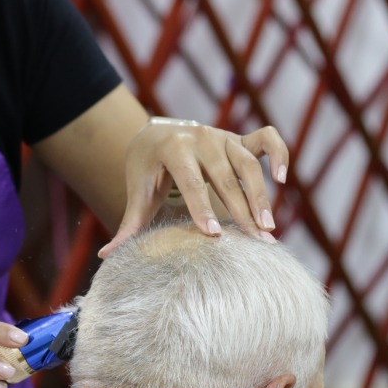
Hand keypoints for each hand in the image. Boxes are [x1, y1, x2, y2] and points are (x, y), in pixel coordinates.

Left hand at [99, 121, 288, 257]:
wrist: (156, 133)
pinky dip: (280, 154)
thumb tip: (106, 255)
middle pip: (224, 176)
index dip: (202, 207)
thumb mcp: (138, 191)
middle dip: (240, 210)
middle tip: (254, 240)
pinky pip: (267, 139)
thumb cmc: (147, 169)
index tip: (215, 234)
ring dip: (261, 196)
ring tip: (267, 228)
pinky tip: (281, 180)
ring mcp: (224, 136)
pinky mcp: (240, 139)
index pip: (190, 181)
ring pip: (248, 164)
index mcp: (173, 148)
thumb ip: (128, 223)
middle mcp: (202, 138)